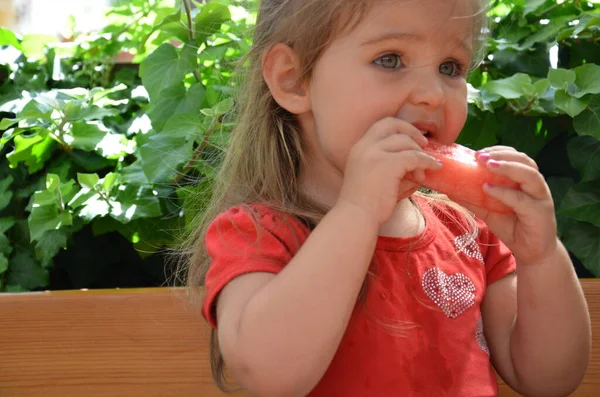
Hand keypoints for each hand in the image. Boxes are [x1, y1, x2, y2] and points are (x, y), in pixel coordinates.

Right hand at [337, 117, 441, 225]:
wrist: (356, 218)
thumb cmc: (366, 205)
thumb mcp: (376, 178)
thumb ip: (393, 166)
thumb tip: (419, 163)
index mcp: (359, 148)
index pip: (381, 125)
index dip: (400, 128)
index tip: (412, 139)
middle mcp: (365, 146)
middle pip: (393, 124)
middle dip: (412, 131)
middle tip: (425, 145)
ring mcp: (375, 153)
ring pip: (406, 142)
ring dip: (420, 154)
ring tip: (423, 173)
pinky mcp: (388, 163)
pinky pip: (415, 157)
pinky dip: (427, 162)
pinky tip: (434, 169)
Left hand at [462, 146, 556, 265]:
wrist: (531, 252)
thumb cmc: (511, 227)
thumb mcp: (488, 211)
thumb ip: (473, 199)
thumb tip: (449, 189)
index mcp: (524, 180)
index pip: (515, 157)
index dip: (498, 151)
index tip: (478, 152)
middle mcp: (535, 185)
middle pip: (524, 160)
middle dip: (501, 155)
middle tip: (479, 156)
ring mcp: (540, 197)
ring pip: (529, 174)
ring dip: (507, 166)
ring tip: (487, 164)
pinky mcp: (540, 212)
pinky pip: (522, 199)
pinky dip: (504, 192)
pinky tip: (488, 188)